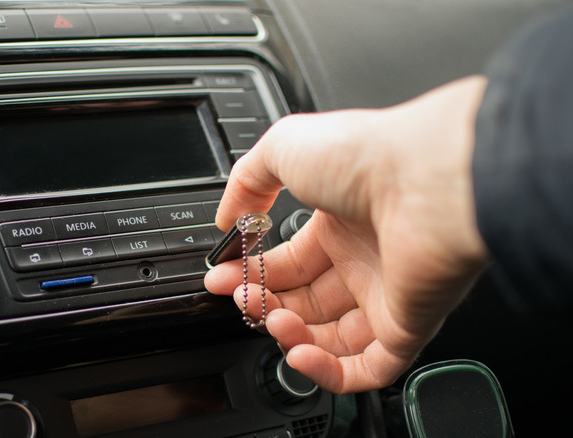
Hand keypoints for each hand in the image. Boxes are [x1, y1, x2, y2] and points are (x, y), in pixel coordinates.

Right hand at [204, 76, 489, 392]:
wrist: (430, 178)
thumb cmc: (368, 156)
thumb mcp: (283, 147)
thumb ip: (245, 181)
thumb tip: (228, 220)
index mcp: (340, 224)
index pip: (288, 263)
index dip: (252, 273)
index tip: (223, 276)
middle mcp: (364, 261)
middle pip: (302, 302)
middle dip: (263, 304)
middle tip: (241, 298)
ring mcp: (386, 296)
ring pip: (329, 339)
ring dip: (289, 336)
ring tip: (270, 320)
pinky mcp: (407, 327)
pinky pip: (367, 368)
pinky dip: (327, 371)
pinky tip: (298, 353)